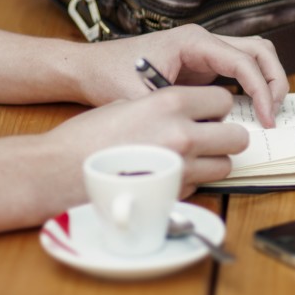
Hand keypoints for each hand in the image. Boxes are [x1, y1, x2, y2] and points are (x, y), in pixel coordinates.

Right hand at [46, 86, 248, 196]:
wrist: (58, 171)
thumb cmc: (88, 136)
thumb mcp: (128, 103)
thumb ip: (166, 107)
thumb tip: (192, 113)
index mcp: (170, 103)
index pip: (224, 100)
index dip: (217, 107)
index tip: (208, 112)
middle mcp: (183, 134)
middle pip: (237, 137)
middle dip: (226, 137)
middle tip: (209, 137)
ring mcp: (181, 168)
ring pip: (225, 166)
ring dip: (213, 162)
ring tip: (189, 158)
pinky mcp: (173, 194)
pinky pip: (201, 185)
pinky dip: (192, 181)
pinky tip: (168, 174)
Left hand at [75, 24, 287, 127]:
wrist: (89, 67)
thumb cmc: (110, 75)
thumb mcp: (141, 98)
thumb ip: (174, 113)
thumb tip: (207, 133)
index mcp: (193, 41)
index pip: (244, 61)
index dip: (261, 90)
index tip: (266, 118)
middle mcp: (204, 40)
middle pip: (260, 50)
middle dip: (274, 81)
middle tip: (274, 114)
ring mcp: (206, 51)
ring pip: (255, 55)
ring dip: (268, 80)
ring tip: (268, 111)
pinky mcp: (204, 64)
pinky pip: (240, 69)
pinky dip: (253, 86)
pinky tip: (250, 111)